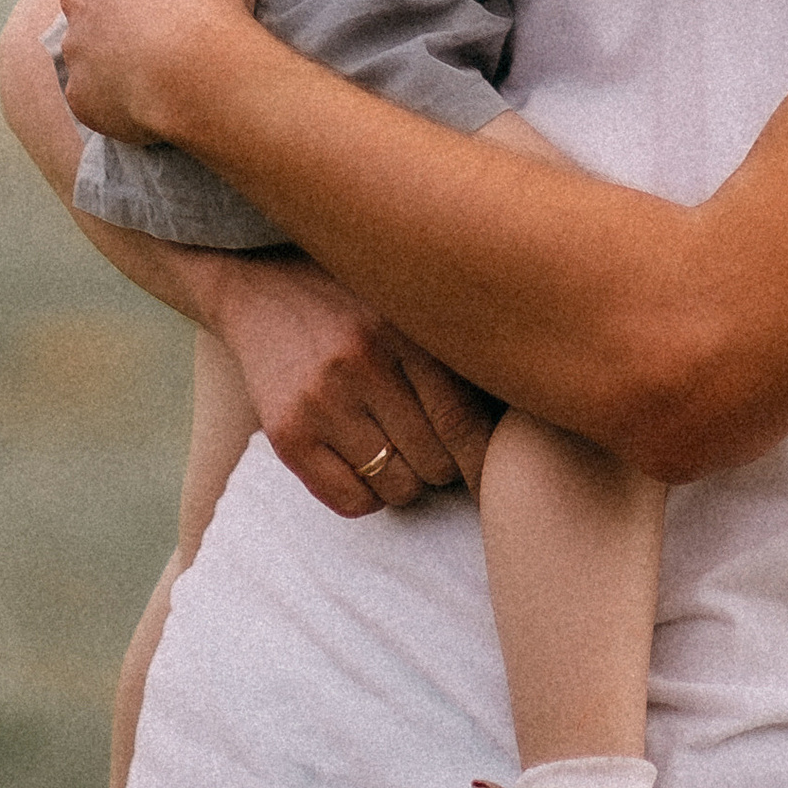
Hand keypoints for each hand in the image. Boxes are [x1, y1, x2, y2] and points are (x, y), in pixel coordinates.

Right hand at [191, 248, 495, 517]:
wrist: (261, 286)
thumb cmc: (357, 301)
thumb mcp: (411, 305)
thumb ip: (457, 352)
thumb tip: (526, 410)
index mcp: (404, 328)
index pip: (464, 423)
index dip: (486, 462)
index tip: (497, 476)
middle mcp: (362, 363)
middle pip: (436, 462)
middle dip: (445, 465)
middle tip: (438, 447)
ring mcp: (320, 401)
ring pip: (398, 487)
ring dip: (408, 480)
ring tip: (401, 450)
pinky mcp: (287, 434)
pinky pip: (351, 501)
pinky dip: (370, 495)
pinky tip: (368, 464)